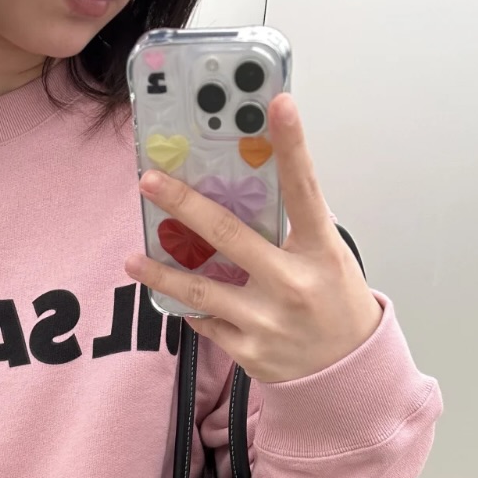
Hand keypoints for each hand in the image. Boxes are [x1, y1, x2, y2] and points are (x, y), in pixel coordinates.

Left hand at [124, 93, 383, 382]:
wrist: (345, 373)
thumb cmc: (335, 306)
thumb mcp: (329, 260)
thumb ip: (295, 229)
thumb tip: (252, 190)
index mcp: (319, 252)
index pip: (305, 190)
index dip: (292, 145)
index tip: (277, 104)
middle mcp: (291, 284)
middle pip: (228, 235)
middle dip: (184, 204)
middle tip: (150, 181)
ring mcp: (265, 321)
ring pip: (201, 290)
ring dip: (161, 274)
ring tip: (132, 259)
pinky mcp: (246, 351)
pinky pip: (206, 322)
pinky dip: (190, 307)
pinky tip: (174, 297)